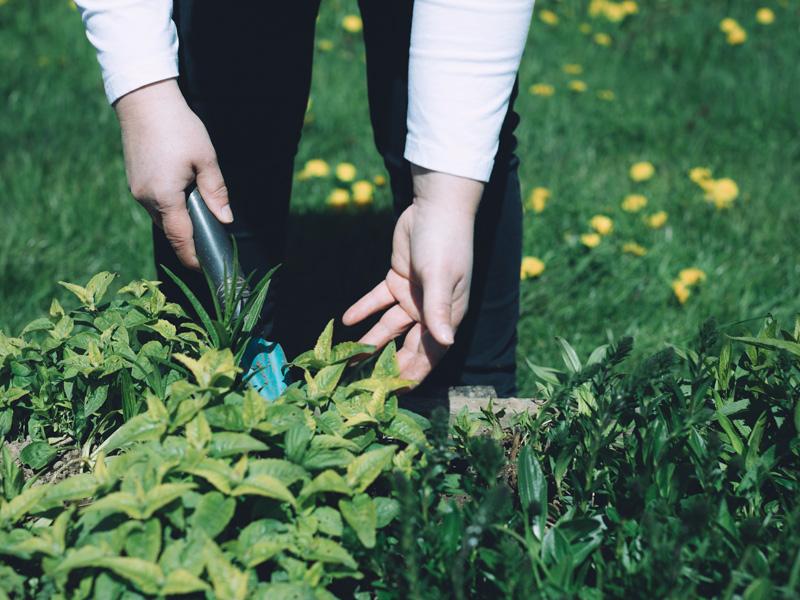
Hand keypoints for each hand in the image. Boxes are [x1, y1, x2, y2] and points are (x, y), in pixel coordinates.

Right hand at [114, 79, 231, 269]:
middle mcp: (146, 199)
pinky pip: (156, 205)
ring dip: (181, 223)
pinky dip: (171, 209)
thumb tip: (226, 220)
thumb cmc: (179, 128)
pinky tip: (185, 200)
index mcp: (164, 197)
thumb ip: (216, 192)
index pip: (181, 239)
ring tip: (202, 221)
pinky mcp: (135, 181)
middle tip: (213, 246)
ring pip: (163, 218)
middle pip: (171, 231)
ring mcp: (137, 191)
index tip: (206, 269)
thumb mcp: (205, 159)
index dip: (193, 257)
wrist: (145, 101)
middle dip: (190, 241)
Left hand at [343, 166, 483, 383]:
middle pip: (406, 346)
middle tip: (362, 384)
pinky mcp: (398, 281)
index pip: (429, 354)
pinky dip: (364, 308)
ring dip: (370, 341)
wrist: (437, 207)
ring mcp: (413, 297)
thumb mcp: (442, 277)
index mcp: (446, 317)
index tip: (392, 394)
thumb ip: (439, 309)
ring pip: (388, 327)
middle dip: (386, 365)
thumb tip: (446, 342)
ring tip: (346, 359)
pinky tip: (347, 321)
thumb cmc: (445, 242)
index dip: (412, 375)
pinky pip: (379, 300)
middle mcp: (430, 312)